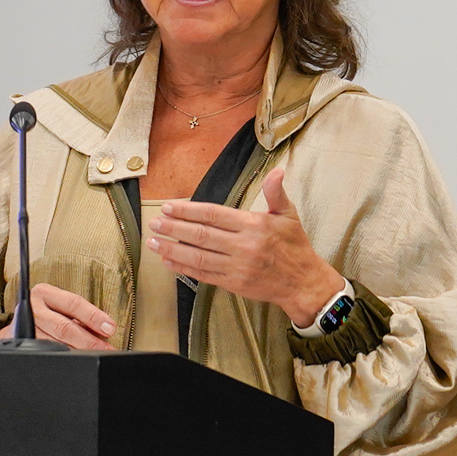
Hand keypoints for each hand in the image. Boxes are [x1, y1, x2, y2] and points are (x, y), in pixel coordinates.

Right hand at [0, 283, 113, 351]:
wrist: (20, 325)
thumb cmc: (49, 313)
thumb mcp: (63, 307)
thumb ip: (82, 316)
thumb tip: (106, 330)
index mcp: (44, 293)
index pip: (73, 303)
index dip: (93, 316)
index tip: (110, 328)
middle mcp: (32, 309)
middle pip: (64, 327)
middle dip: (88, 340)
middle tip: (106, 348)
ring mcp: (24, 329)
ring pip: (55, 345)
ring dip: (79, 352)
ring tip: (96, 356)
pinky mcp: (22, 345)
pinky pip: (46, 355)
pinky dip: (65, 359)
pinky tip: (77, 361)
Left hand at [148, 168, 347, 328]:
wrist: (303, 283)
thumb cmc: (295, 246)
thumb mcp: (289, 215)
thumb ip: (276, 193)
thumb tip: (276, 171)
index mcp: (253, 225)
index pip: (214, 215)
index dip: (188, 211)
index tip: (169, 207)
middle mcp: (243, 246)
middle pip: (201, 235)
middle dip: (173, 228)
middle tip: (154, 223)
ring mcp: (237, 267)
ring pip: (198, 257)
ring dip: (172, 249)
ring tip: (153, 242)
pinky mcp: (233, 284)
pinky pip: (203, 275)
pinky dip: (183, 268)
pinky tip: (168, 261)